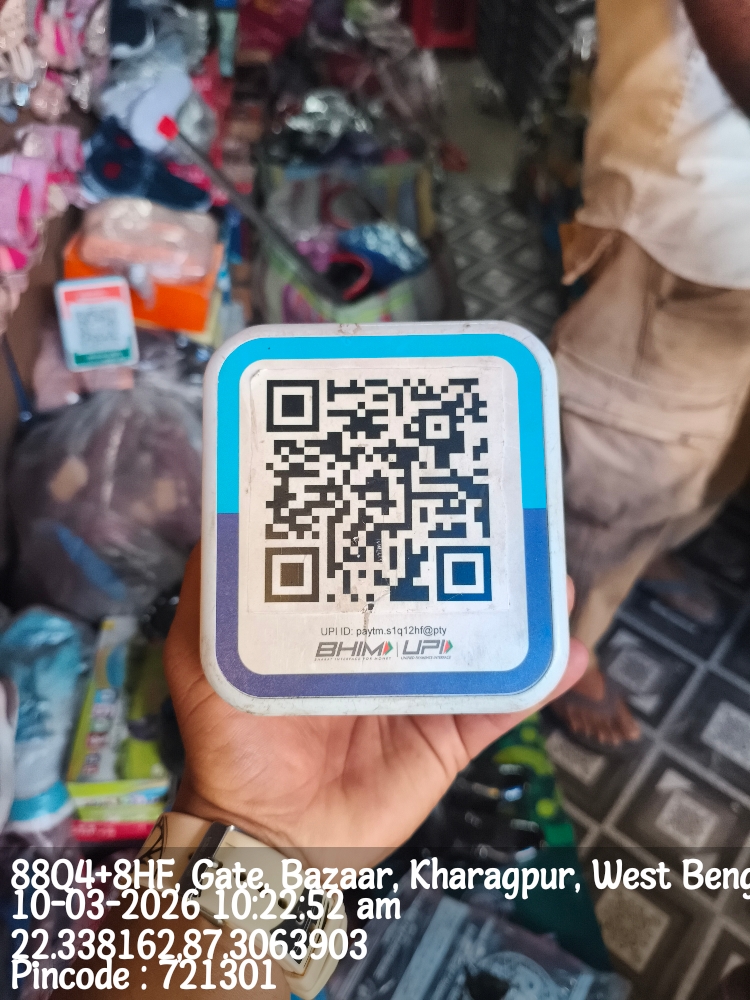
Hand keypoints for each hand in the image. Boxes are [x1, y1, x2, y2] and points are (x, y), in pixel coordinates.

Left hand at [165, 546, 586, 867]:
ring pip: (482, 641)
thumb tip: (225, 511)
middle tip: (503, 511)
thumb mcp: (206, 652)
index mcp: (338, 620)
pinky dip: (538, 682)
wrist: (268, 832)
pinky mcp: (449, 735)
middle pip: (440, 593)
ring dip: (521, 610)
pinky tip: (567, 651)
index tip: (424, 472)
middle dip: (473, 554)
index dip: (400, 520)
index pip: (376, 560)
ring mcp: (424, 689)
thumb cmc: (233, 738)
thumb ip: (212, 587)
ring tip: (552, 572)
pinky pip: (500, 707)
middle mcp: (388, 644)